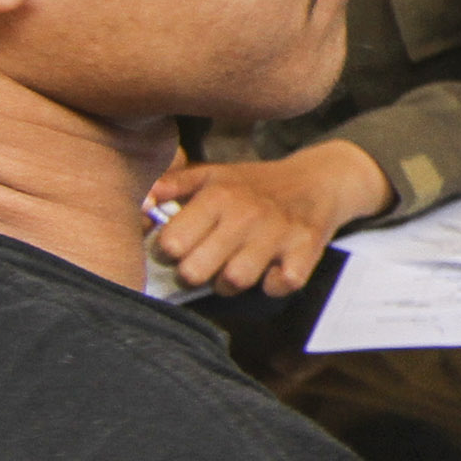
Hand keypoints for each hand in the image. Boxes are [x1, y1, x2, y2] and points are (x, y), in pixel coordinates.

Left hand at [147, 142, 385, 296]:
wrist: (316, 180)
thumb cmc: (254, 184)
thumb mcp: (212, 175)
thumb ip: (173, 185)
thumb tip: (143, 204)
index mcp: (218, 195)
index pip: (171, 243)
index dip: (165, 252)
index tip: (175, 248)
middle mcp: (246, 214)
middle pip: (196, 271)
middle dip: (192, 274)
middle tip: (200, 265)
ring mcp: (277, 234)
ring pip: (234, 282)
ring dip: (228, 283)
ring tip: (231, 269)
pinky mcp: (305, 250)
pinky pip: (279, 286)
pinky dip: (272, 285)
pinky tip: (269, 269)